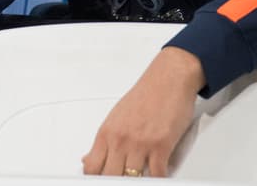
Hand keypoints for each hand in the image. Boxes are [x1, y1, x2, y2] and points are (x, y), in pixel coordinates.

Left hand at [82, 46, 204, 176]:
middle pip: (110, 176)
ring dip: (137, 180)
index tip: (99, 181)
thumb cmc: (145, 96)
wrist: (168, 80)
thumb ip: (104, 141)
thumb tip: (88, 158)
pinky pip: (157, 175)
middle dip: (115, 181)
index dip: (94, 179)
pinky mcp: (161, 145)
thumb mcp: (116, 117)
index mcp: (106, 132)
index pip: (91, 166)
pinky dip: (158, 179)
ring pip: (132, 178)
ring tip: (140, 179)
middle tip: (122, 180)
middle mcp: (120, 139)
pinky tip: (158, 177)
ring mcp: (140, 143)